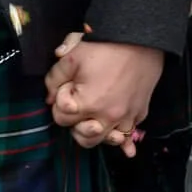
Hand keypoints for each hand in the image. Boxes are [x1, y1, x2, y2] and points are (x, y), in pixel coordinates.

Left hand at [44, 33, 162, 156]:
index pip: (61, 118)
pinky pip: (131, 136)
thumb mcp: (72, 55)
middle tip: (77, 106)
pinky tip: (127, 152)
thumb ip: (54, 79)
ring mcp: (125, 117)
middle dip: (74, 124)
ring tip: (93, 122)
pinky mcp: (139, 113)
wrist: (142, 38)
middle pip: (81, 137)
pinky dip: (125, 143)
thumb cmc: (105, 46)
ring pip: (105, 141)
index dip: (60, 101)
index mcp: (87, 104)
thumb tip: (50, 98)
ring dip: (96, 134)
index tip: (68, 87)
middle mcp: (107, 116)